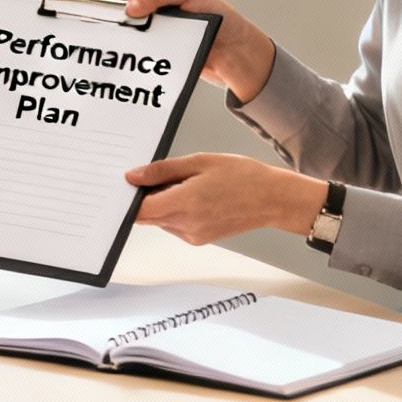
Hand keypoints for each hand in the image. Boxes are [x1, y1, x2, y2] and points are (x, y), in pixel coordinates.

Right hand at [93, 0, 275, 102]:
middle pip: (125, 6)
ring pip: (130, 30)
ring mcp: (158, 29)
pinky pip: (140, 49)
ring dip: (118, 33)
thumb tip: (131, 6)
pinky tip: (121, 55)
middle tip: (95, 19)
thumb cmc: (221, 18)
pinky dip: (129, 51)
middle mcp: (158, 7)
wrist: (237, 54)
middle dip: (110, 12)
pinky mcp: (160, 50)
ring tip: (104, 37)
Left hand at [125, 153, 324, 245]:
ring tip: (186, 183)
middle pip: (148, 216)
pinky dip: (175, 211)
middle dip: (146, 198)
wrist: (272, 198)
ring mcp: (192, 235)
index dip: (129, 198)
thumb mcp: (199, 162)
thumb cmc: (243, 176)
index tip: (128, 184)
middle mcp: (186, 225)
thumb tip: (133, 176)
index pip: (139, 211)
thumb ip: (162, 170)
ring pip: (160, 220)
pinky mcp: (199, 239)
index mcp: (184, 204)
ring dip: (162, 203)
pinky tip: (194, 195)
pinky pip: (174, 225)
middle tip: (162, 175)